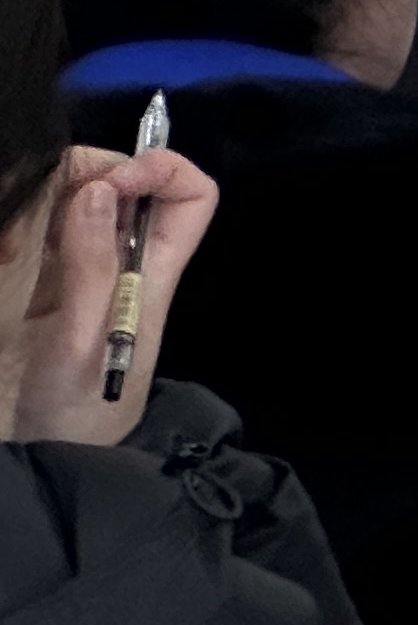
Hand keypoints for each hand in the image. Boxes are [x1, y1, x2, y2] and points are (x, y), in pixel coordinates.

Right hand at [16, 144, 216, 444]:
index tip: (117, 181)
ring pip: (81, 203)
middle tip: (39, 200)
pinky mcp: (45, 284)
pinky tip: (4, 244)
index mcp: (156, 270)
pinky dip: (24, 225)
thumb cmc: (80, 406)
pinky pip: (42, 233)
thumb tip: (100, 188)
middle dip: (90, 175)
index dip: (164, 170)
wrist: (48, 454)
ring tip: (12, 229)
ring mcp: (84, 270)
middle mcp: (127, 261)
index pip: (192, 197)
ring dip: (47, 199)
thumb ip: (91, 267)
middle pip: (128, 187)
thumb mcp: (85, 340)